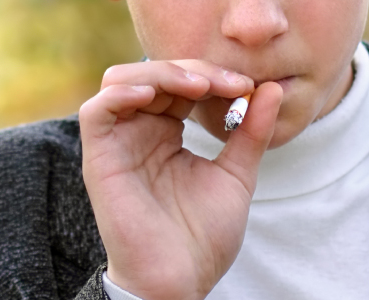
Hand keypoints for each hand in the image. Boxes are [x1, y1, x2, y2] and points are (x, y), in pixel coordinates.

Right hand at [79, 60, 282, 298]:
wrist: (180, 281)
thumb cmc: (202, 238)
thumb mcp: (236, 176)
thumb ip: (251, 132)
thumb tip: (272, 88)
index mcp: (166, 133)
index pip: (182, 83)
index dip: (213, 75)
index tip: (250, 86)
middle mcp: (139, 133)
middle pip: (155, 73)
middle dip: (195, 70)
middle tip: (231, 83)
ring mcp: (117, 145)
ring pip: (122, 80)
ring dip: (161, 74)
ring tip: (199, 87)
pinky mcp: (99, 159)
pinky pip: (95, 112)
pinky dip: (122, 93)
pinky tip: (154, 96)